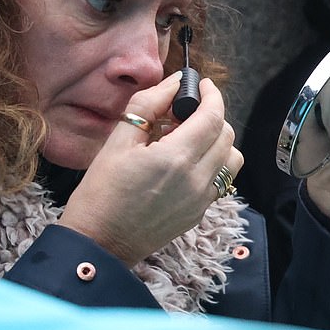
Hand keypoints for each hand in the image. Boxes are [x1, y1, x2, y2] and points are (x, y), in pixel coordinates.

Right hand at [57, 71, 242, 266]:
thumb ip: (148, 105)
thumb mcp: (117, 141)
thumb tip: (174, 83)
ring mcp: (202, 199)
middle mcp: (197, 180)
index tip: (202, 84)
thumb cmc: (101, 193)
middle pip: (226, 134)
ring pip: (231, 158)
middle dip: (211, 115)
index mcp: (176, 158)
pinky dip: (213, 162)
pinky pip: (221, 179)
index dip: (212, 95)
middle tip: (183, 113)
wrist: (98, 245)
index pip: (213, 116)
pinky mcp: (200, 212)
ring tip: (188, 138)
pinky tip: (185, 162)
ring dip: (217, 140)